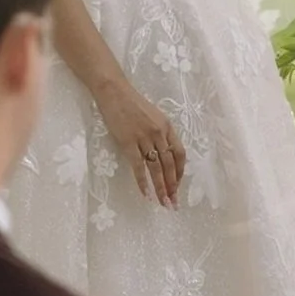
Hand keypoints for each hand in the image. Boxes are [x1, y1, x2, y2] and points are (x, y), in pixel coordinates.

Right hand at [97, 79, 185, 207]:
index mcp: (167, 126)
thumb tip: (164, 154)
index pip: (180, 153)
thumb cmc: (132, 103)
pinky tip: (146, 195)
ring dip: (161, 188)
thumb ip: (160, 133)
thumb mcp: (154, 115)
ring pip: (156, 169)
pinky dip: (143, 183)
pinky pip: (138, 167)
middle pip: (170, 164)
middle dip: (173, 186)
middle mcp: (159, 133)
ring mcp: (144, 138)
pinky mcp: (128, 143)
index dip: (180, 172)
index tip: (178, 185)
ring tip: (163, 203)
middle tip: (173, 203)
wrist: (114, 92)